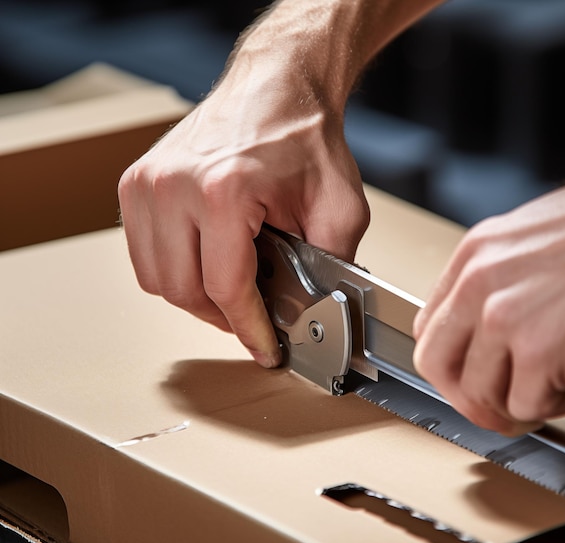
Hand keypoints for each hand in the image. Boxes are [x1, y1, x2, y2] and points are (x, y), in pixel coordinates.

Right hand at [118, 30, 368, 366]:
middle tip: (251, 320)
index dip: (248, 330)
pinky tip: (204, 264)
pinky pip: (143, 253)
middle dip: (222, 317)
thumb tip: (315, 313)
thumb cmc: (305, 136)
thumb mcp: (340, 208)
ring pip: (156, 278)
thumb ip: (331, 268)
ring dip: (194, 297)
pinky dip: (173, 270)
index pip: (226, 289)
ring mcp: (147, 183)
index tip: (264, 349)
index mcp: (222, 191)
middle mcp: (173, 185)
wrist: (278, 84)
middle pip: (184, 291)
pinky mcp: (136, 183)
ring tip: (229, 292)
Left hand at [413, 170, 564, 434]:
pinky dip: (560, 404)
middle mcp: (479, 285)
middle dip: (467, 394)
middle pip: (436, 367)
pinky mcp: (542, 350)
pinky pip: (528, 407)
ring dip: (523, 399)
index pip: (429, 329)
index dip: (451, 362)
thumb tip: (479, 329)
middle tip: (500, 401)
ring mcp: (504, 318)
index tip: (471, 375)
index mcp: (473, 256)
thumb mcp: (528, 240)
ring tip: (559, 379)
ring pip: (481, 395)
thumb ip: (495, 282)